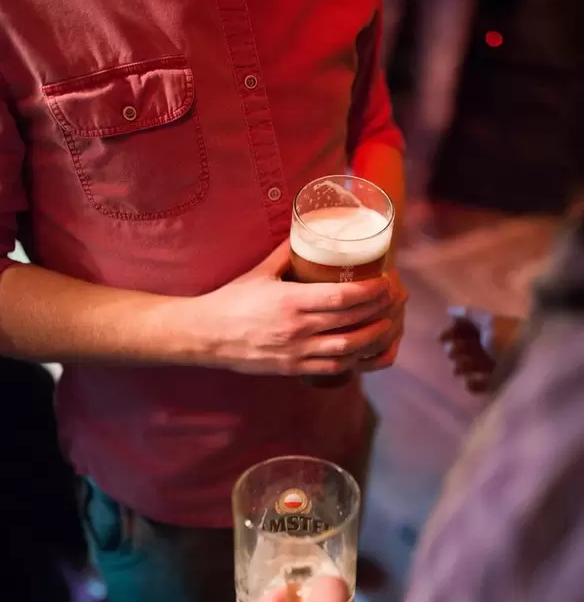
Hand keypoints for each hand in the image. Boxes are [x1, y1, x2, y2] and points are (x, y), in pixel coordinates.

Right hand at [193, 241, 405, 376]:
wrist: (206, 336)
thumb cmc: (231, 301)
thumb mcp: (260, 272)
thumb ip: (286, 254)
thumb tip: (307, 233)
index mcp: (290, 301)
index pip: (342, 296)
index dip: (370, 291)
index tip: (385, 282)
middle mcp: (297, 329)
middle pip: (352, 322)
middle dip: (379, 310)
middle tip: (395, 298)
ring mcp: (297, 352)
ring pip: (348, 349)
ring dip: (374, 337)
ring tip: (388, 324)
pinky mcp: (294, 369)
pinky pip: (333, 368)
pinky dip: (356, 360)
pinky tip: (367, 350)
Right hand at [439, 306, 519, 392]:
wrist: (533, 362)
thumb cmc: (508, 338)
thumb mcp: (488, 322)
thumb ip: (469, 315)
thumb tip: (449, 311)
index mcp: (487, 330)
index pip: (463, 330)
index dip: (451, 333)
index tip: (441, 338)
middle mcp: (487, 347)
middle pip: (462, 348)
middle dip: (454, 350)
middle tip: (454, 352)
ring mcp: (490, 366)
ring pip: (466, 367)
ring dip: (461, 367)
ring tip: (463, 368)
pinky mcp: (493, 384)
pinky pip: (475, 385)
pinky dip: (472, 384)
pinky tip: (472, 381)